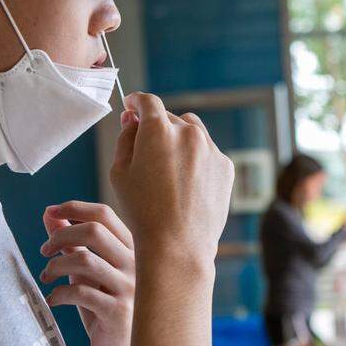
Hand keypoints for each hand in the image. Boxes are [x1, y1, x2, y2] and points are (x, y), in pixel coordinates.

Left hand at [40, 201, 134, 345]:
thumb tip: (49, 214)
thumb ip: (71, 242)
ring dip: (55, 265)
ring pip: (84, 260)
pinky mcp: (118, 312)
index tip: (50, 212)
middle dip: (61, 235)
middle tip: (44, 250)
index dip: (74, 208)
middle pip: (94, 231)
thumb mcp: (86, 271)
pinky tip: (52, 299)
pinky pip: (80, 292)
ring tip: (46, 276)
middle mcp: (136, 264)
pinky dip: (58, 292)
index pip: (104, 214)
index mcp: (132, 249)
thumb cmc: (104, 307)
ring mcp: (130, 288)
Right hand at [110, 93, 233, 274]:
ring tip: (169, 171)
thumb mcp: (119, 172)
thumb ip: (125, 138)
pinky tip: (186, 185)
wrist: (177, 244)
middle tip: (146, 152)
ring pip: (192, 132)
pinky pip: (208, 153)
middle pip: (169, 118)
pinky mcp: (225, 166)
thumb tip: (133, 120)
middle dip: (157, 128)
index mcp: (158, 129)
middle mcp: (188, 132)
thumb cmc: (142, 211)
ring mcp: (210, 148)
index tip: (132, 106)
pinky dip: (197, 160)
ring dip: (180, 141)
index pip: (147, 102)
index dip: (136, 102)